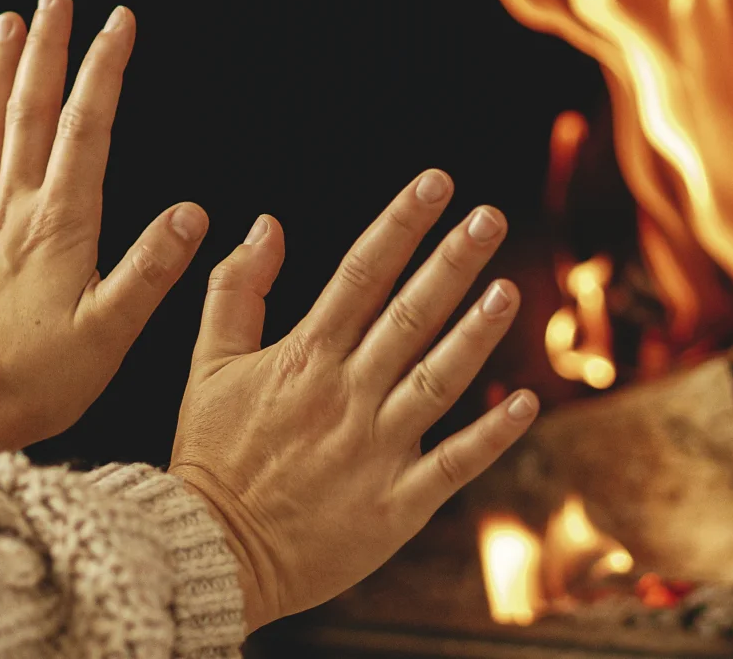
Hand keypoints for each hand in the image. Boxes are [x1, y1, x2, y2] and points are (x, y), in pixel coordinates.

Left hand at [0, 0, 207, 451]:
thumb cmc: (33, 374)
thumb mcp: (111, 330)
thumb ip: (152, 268)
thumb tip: (193, 215)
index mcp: (60, 222)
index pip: (87, 125)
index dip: (104, 68)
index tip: (119, 23)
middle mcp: (16, 207)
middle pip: (31, 106)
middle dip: (47, 45)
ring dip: (2, 67)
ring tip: (10, 24)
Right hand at [169, 170, 539, 630]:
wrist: (210, 550)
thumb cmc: (211, 454)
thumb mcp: (206, 364)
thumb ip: (235, 290)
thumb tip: (266, 225)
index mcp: (305, 357)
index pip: (361, 274)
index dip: (401, 223)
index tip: (437, 183)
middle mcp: (346, 395)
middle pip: (409, 315)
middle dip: (452, 261)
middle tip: (490, 217)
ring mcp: (375, 449)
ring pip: (438, 380)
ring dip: (476, 335)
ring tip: (510, 291)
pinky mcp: (396, 503)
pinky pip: (455, 463)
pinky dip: (492, 434)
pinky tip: (526, 401)